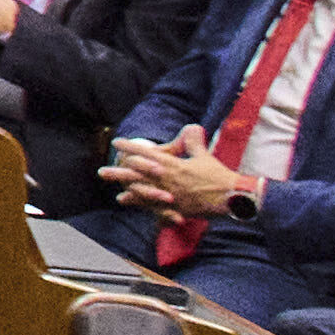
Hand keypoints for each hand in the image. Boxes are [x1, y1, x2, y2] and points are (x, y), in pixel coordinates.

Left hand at [103, 132, 252, 219]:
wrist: (233, 197)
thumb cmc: (219, 176)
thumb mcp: (204, 156)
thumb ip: (193, 143)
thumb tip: (192, 126)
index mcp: (174, 164)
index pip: (148, 154)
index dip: (131, 147)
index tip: (117, 141)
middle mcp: (168, 179)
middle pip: (139, 174)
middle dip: (120, 171)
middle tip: (101, 171)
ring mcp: (171, 194)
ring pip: (143, 191)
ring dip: (126, 188)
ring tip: (112, 189)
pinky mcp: (177, 207)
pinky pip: (153, 206)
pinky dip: (140, 203)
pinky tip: (125, 200)